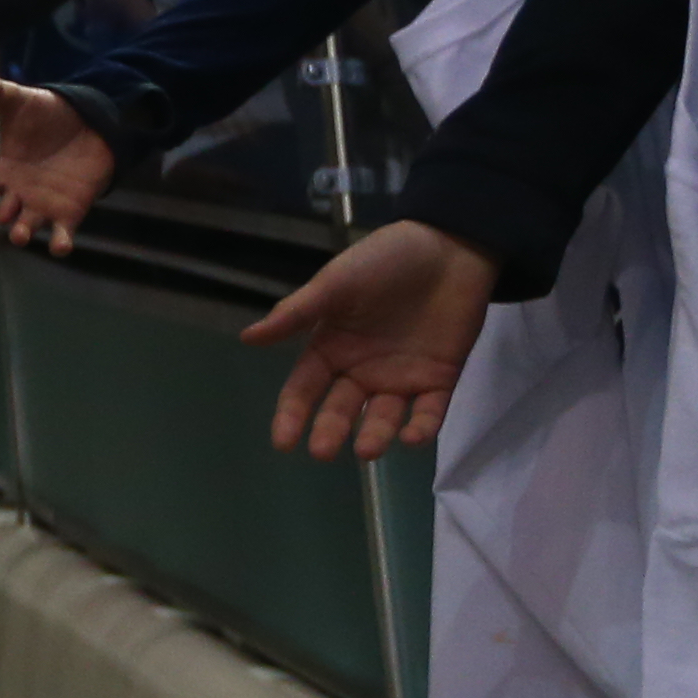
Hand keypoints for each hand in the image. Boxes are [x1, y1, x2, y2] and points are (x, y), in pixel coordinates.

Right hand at [0, 72, 111, 254]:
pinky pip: (62, 233)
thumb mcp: (18, 101)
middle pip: (7, 213)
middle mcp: (20, 193)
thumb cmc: (46, 114)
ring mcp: (44, 204)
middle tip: (6, 218)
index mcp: (4, 171)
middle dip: (5, 218)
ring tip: (20, 236)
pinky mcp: (70, 211)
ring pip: (29, 226)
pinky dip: (60, 243)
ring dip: (24, 233)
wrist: (87, 121)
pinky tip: (59, 246)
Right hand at [241, 218, 495, 461]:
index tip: (284, 442)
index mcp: (332, 347)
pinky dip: (422, 427)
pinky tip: (411, 436)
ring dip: (375, 435)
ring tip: (368, 450)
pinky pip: (429, 411)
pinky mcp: (440, 379)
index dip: (292, 415)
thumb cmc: (386, 261)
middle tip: (324, 451)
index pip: (305, 388)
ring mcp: (401, 377)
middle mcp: (362, 369)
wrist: (450, 246)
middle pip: (341, 409)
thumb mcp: (337, 282)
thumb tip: (247, 338)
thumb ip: (296, 312)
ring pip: (383, 416)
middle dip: (331, 430)